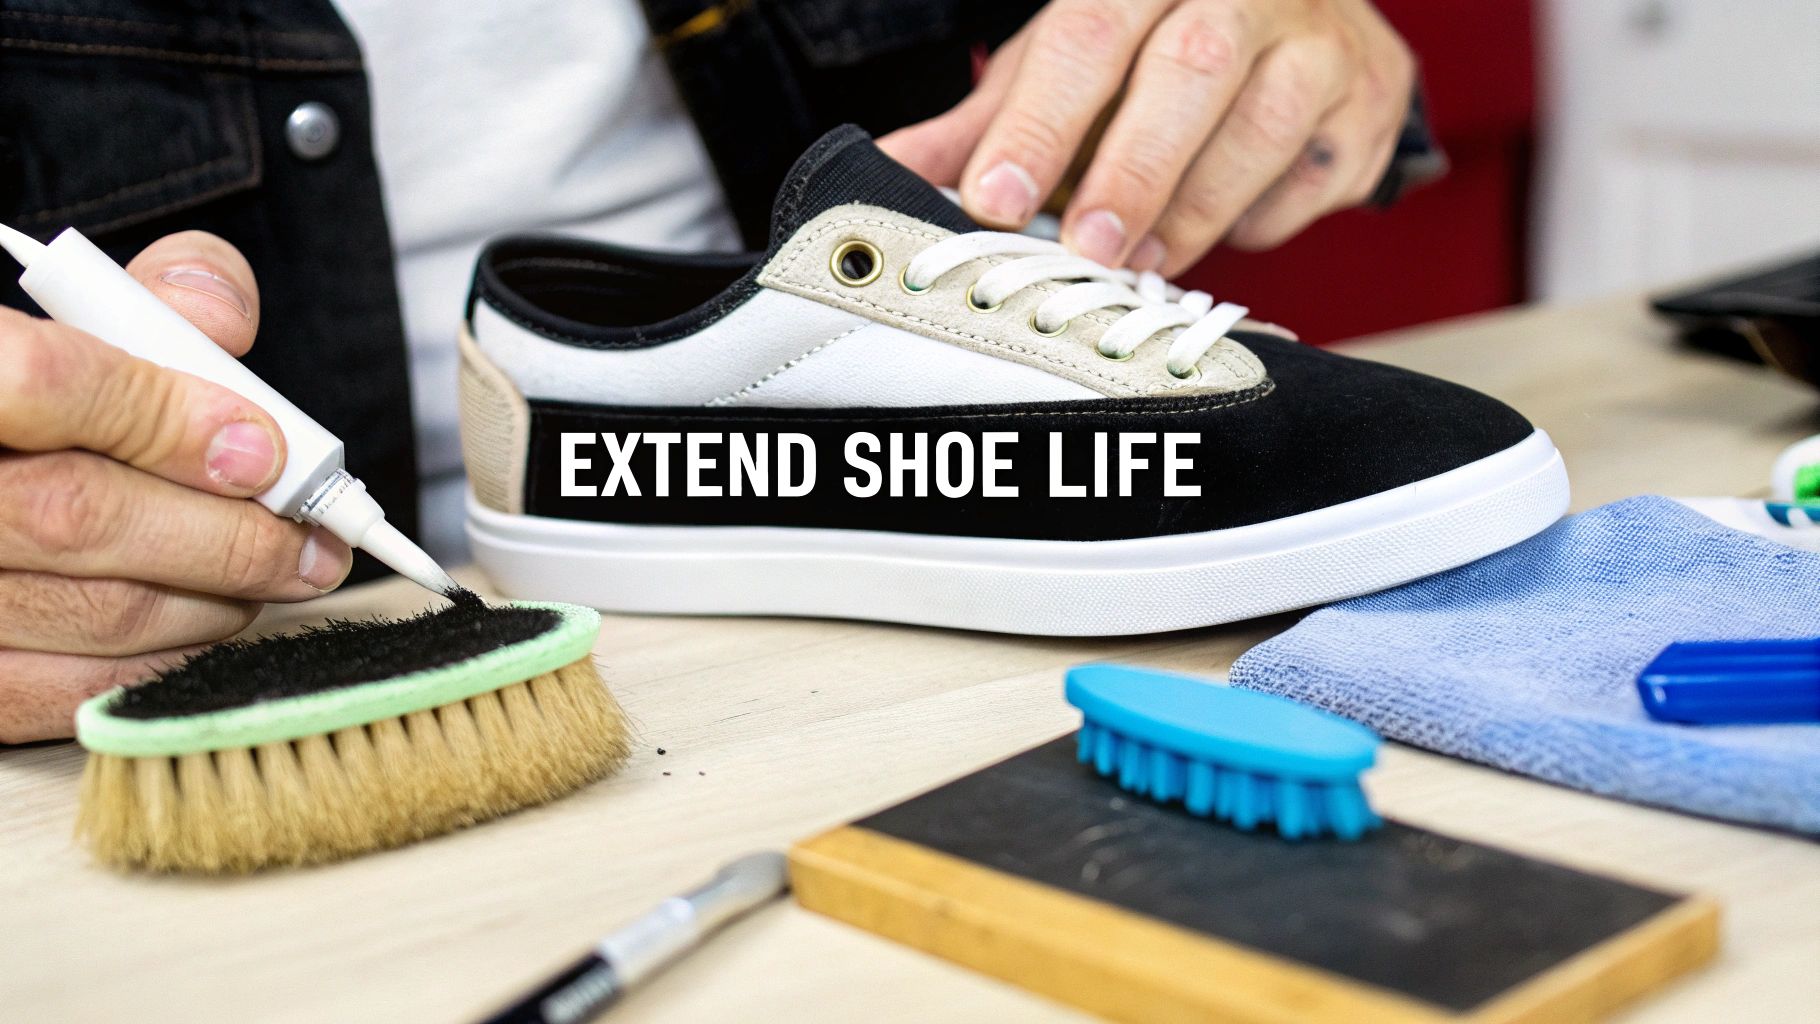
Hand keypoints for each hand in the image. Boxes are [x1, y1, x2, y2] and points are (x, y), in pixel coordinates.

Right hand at [0, 231, 350, 742]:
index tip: (266, 448)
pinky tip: (204, 626)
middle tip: (314, 539)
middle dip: (230, 532)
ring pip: (96, 609)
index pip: (44, 384)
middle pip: (82, 514)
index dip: (169, 419)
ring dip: (215, 598)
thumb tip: (226, 322)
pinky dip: (165, 662)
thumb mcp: (70, 323)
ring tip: (270, 575)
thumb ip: (151, 308)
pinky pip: (71, 690)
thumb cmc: (25, 402)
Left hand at [880, 0, 1416, 275]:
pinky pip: (1313, 179)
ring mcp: (1323, 40)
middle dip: (1131, 169)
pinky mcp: (1370, 106)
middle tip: (1084, 246)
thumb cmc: (1154, 49)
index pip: (1089, 28)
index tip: (993, 200)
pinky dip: (1258, 219)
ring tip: (1140, 257)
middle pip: (1193, 66)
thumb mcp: (1062, 68)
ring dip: (1192, 210)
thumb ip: (985, 126)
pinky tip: (1222, 226)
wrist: (1296, 24)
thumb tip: (881, 176)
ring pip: (1264, 127)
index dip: (1038, 120)